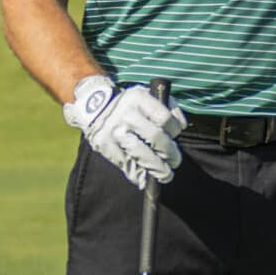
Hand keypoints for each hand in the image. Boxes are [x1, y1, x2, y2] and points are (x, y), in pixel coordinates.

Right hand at [64, 75, 186, 187]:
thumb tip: (181, 126)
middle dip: (170, 153)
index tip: (176, 136)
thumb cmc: (131, 104)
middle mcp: (127, 115)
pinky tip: (146, 179)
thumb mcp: (148, 95)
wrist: (94, 106)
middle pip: (156, 138)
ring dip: (156, 168)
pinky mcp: (106, 145)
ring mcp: (115, 131)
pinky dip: (138, 174)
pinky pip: (126, 163)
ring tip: (166, 175)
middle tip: (176, 162)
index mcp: (139, 99)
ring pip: (141, 153)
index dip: (175, 130)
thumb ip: (168, 107)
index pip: (164, 118)